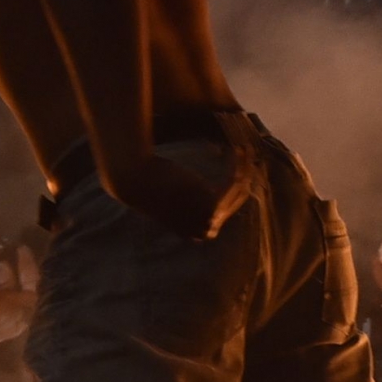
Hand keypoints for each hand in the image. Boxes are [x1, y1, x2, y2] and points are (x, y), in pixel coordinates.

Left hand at [106, 153, 243, 241]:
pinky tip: (238, 149)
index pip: (222, 214)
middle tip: (248, 161)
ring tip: (245, 149)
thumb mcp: (170, 195)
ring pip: (238, 191)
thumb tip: (198, 187)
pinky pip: (235, 181)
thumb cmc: (146, 182)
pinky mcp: (212, 203)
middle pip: (235, 203)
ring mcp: (208, 219)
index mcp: (193, 233)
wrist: (134, 179)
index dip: (234, 191)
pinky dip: (239, 163)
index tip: (239, 172)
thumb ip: (187, 197)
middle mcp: (204, 231)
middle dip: (245, 178)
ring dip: (245, 167)